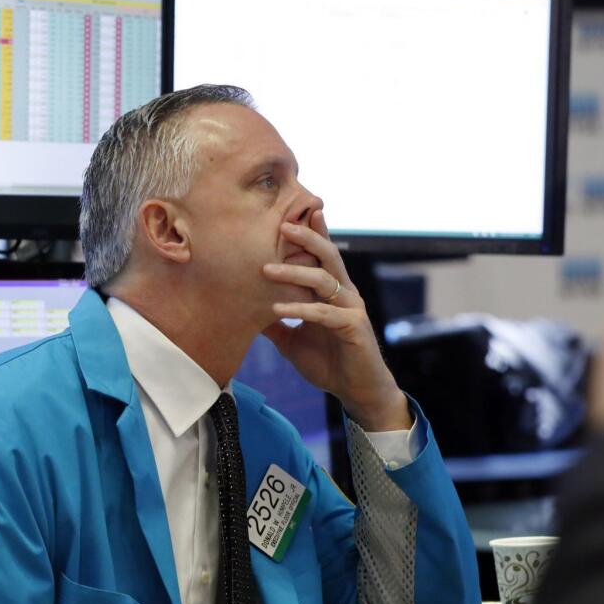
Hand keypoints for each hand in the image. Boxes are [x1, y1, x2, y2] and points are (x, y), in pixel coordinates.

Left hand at [261, 210, 410, 430]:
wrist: (357, 390)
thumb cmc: (328, 361)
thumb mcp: (292, 339)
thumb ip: (275, 322)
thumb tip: (246, 311)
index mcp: (332, 290)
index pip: (321, 255)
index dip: (310, 233)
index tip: (289, 214)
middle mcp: (345, 292)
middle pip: (327, 255)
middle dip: (306, 238)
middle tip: (282, 225)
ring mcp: (351, 308)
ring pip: (324, 279)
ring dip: (294, 273)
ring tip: (266, 270)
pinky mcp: (354, 327)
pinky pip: (324, 313)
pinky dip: (301, 309)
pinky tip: (278, 310)